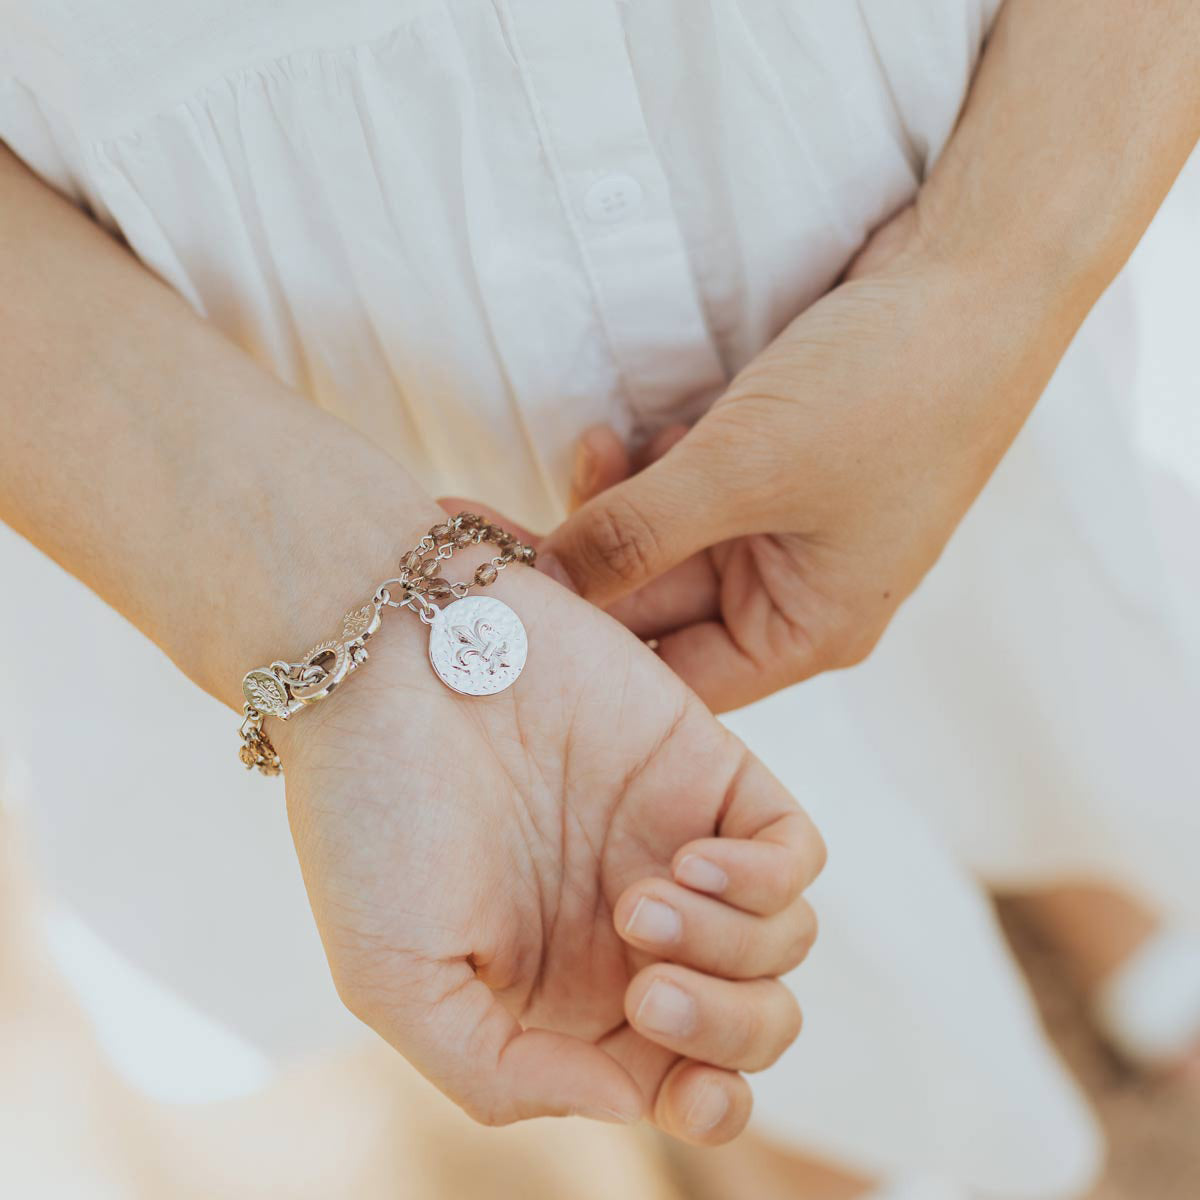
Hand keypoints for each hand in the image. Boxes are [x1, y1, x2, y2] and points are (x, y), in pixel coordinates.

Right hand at [272, 546, 822, 1143]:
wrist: (385, 662)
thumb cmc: (372, 815)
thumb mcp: (395, 977)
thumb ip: (499, 1073)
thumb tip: (623, 1103)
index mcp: (565, 988)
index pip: (680, 1076)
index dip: (707, 1103)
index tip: (684, 1090)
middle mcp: (630, 924)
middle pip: (751, 1020)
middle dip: (723, 1031)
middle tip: (648, 990)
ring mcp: (673, 844)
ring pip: (784, 945)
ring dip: (728, 951)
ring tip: (637, 904)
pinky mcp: (705, 770)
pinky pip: (795, 852)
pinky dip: (766, 881)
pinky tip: (690, 862)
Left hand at [539, 207, 1057, 709]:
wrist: (974, 275)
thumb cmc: (888, 391)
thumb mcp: (743, 472)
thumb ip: (635, 533)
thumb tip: (544, 581)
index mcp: (806, 631)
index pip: (674, 680)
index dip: (590, 653)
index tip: (511, 607)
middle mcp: (793, 591)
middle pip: (659, 605)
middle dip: (593, 558)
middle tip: (502, 522)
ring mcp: (782, 527)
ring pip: (665, 541)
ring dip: (621, 502)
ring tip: (596, 449)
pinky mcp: (770, 468)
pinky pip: (685, 488)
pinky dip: (654, 466)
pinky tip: (641, 433)